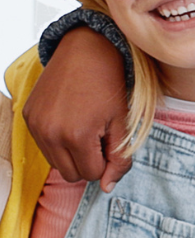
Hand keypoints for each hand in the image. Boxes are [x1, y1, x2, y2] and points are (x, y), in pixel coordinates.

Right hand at [23, 28, 130, 190]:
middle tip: (99, 136)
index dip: (106, 162)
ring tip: (86, 127)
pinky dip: (58, 140)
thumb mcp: (124, 122)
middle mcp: (50, 133)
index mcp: (76, 136)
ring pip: (55, 162)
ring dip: (72, 153)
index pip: (92, 175)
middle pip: (71, 174)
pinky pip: (43, 145)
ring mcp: (35, 125)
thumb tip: (108, 188)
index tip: (110, 141)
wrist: (87, 49)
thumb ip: (120, 159)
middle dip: (89, 162)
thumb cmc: (110, 84)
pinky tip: (71, 119)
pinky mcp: (27, 116)